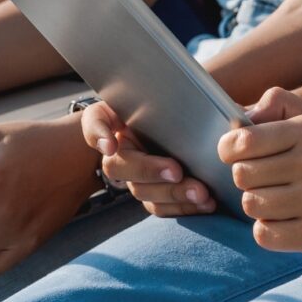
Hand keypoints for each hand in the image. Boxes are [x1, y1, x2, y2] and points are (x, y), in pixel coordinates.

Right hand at [78, 98, 214, 217]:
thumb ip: (149, 94)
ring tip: (201, 193)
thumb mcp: (159, 94)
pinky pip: (162, 207)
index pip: (95, 123)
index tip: (111, 144)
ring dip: (173, 194)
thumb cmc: (169, 105)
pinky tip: (206, 203)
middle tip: (177, 171)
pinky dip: (185, 208)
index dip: (99, 134)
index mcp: (114, 121)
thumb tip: (124, 130)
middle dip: (149, 171)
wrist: (186, 123)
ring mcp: (134, 177)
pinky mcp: (154, 195)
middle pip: (119, 167)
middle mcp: (117, 152)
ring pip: (144, 192)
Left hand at [220, 87, 301, 256]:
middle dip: (246, 177)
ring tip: (278, 198)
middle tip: (265, 178)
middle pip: (242, 175)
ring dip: (258, 204)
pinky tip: (285, 220)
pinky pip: (265, 235)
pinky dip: (268, 230)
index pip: (245, 141)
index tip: (235, 153)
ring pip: (251, 205)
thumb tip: (238, 115)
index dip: (229, 148)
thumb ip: (280, 104)